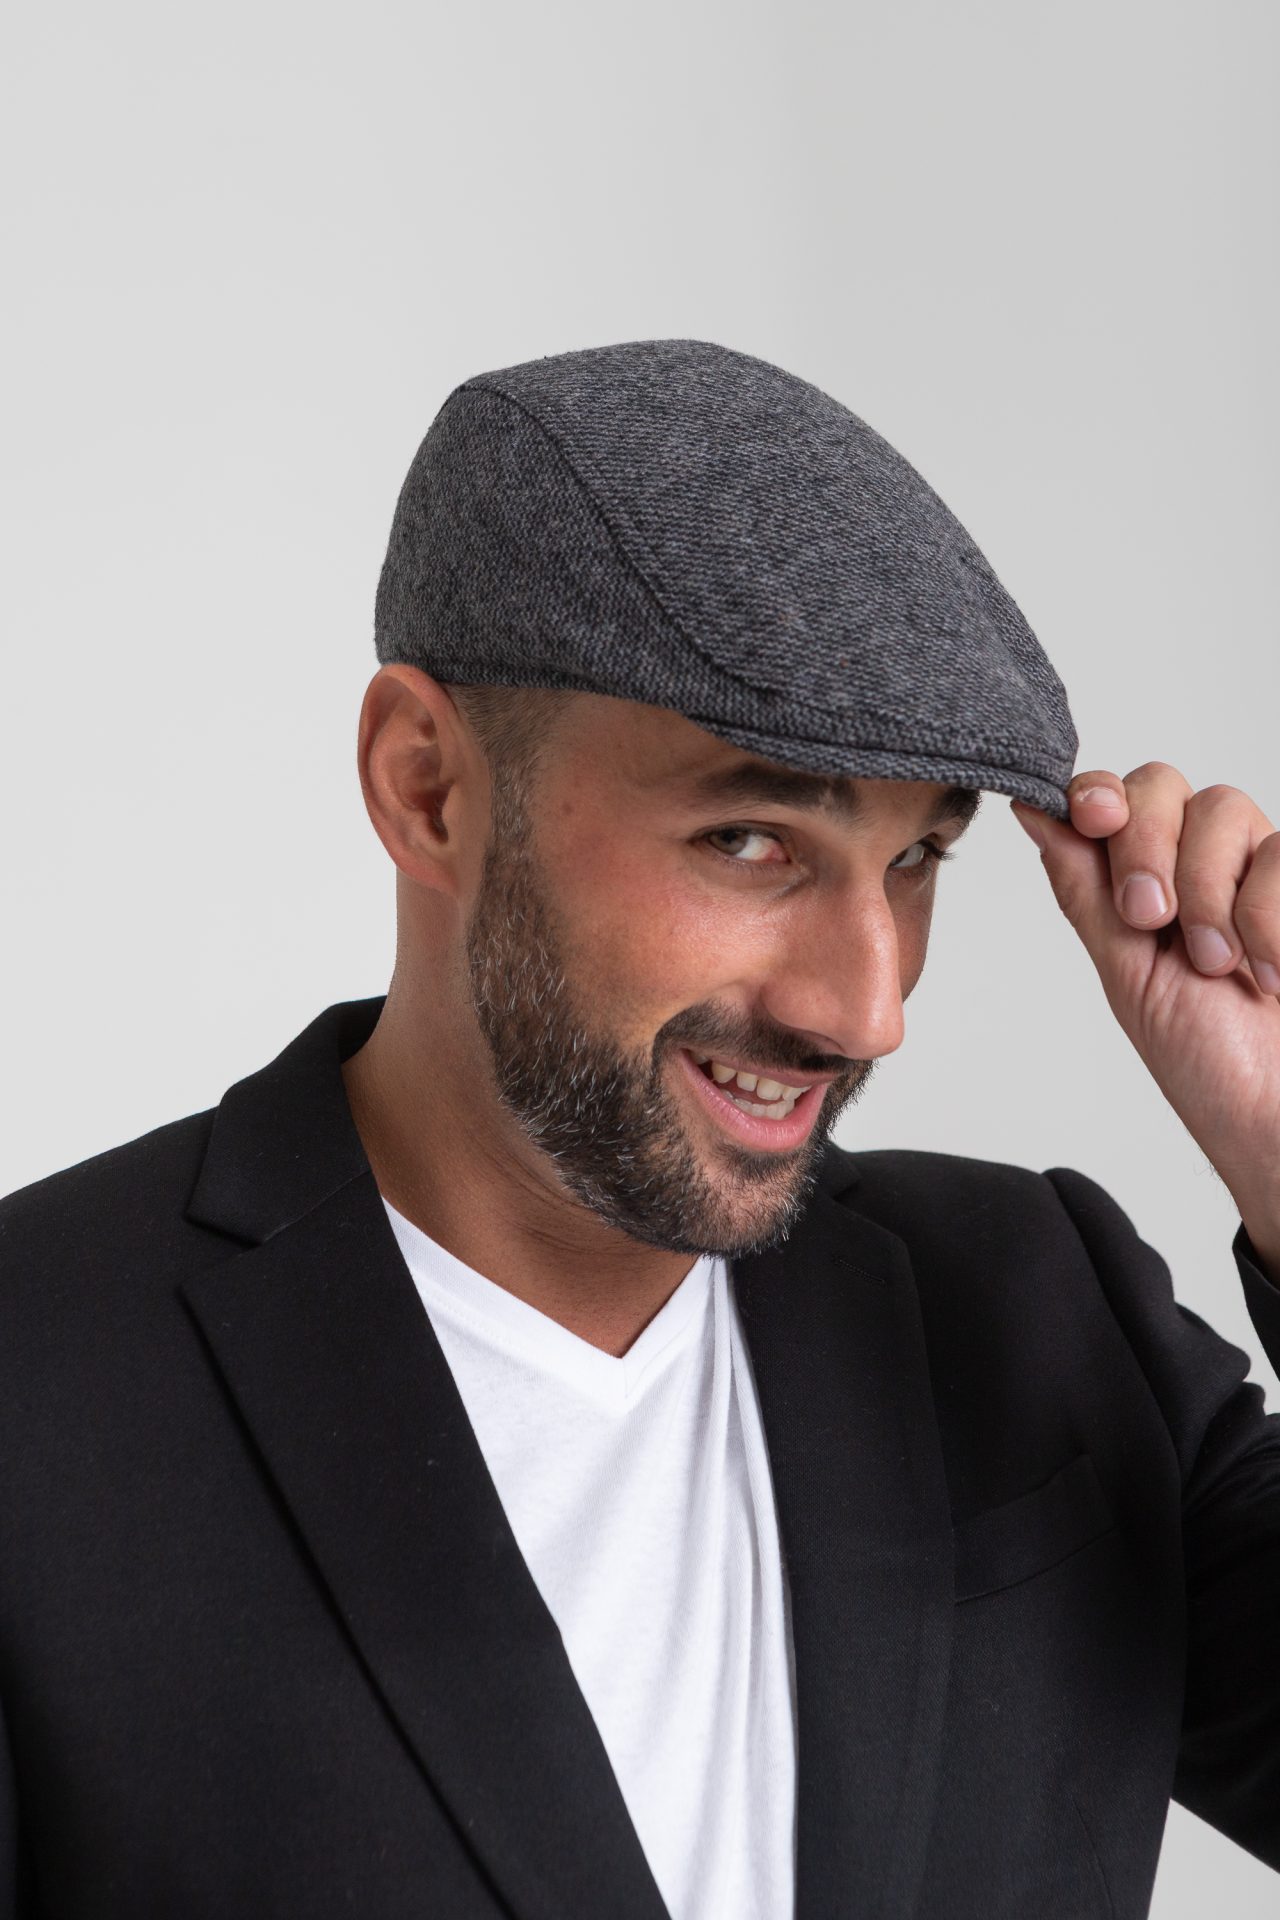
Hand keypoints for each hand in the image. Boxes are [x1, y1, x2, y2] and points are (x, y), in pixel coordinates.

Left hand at [1010, 765, 1279, 1273]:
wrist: (1276, 1114)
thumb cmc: (1207, 1062)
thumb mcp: (1129, 976)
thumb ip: (1087, 892)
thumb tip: (1032, 814)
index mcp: (1140, 884)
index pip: (1110, 799)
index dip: (1096, 794)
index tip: (1092, 817)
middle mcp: (1197, 864)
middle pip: (1160, 784)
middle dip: (1145, 844)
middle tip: (1152, 918)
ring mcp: (1256, 870)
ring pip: (1221, 807)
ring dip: (1206, 889)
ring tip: (1218, 963)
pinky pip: (1279, 851)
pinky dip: (1264, 914)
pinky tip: (1269, 969)